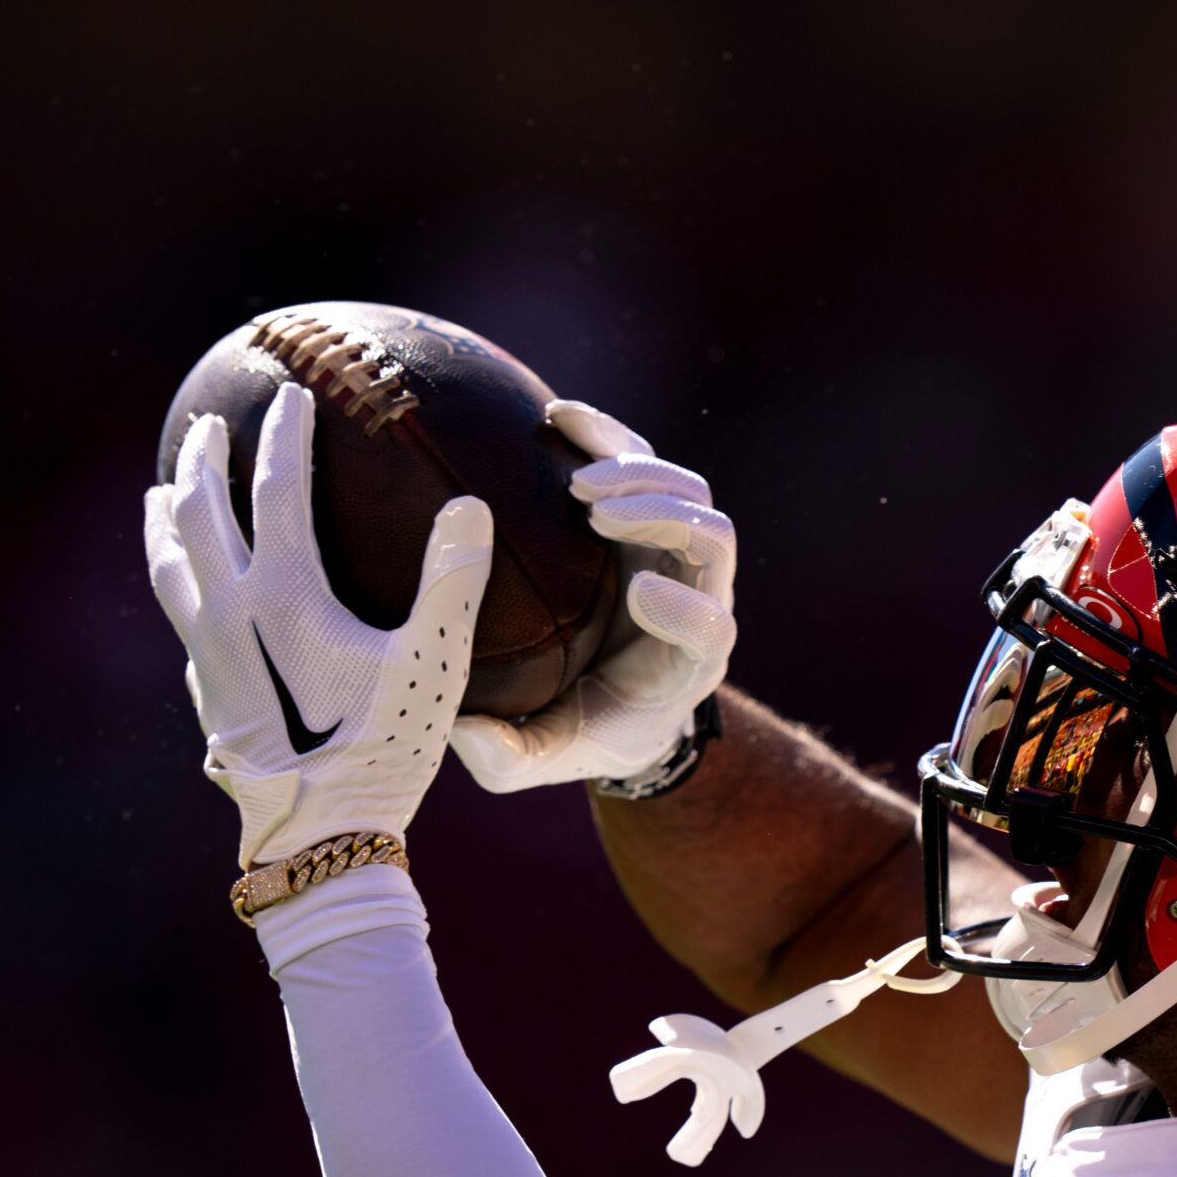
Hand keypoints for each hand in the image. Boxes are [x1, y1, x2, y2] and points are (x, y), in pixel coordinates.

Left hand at [145, 381, 494, 865]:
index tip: (292, 394)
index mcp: (280, 596)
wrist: (321, 835)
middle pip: (200, 517)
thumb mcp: (432, 664)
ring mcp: (207, 658)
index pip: (277, 490)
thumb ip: (451, 583)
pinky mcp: (208, 696)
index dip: (285, 435)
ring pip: (171, 570)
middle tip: (204, 426)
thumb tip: (470, 507)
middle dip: (202, 463)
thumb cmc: (384, 750)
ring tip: (162, 495)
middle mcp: (227, 616)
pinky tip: (190, 594)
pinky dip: (179, 582)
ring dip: (167, 523)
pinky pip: (182, 618)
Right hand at [448, 400, 734, 793]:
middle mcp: (697, 597)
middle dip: (663, 516)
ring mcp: (676, 550)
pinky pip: (642, 459)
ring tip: (575, 481)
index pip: (712, 628)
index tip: (636, 596)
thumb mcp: (548, 755)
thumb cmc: (585, 729)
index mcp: (690, 663)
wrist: (611, 693)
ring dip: (638, 474)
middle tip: (594, 511)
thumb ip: (511, 758)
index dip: (686, 609)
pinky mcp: (645, 514)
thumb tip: (464, 735)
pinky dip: (608, 436)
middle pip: (712, 540)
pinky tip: (558, 418)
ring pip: (688, 491)